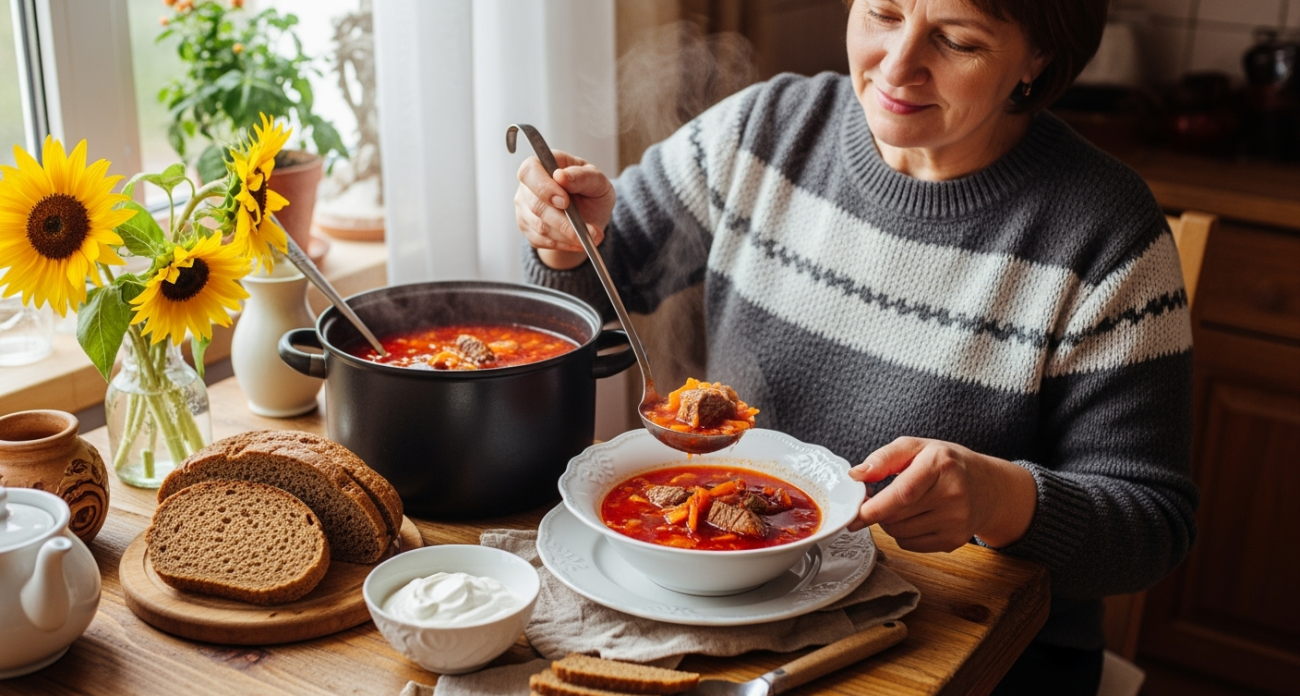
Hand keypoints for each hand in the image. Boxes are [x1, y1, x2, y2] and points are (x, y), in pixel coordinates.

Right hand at [514, 151, 615, 269]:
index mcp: (542, 165)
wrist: (591, 213)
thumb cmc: (592, 189)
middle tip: (589, 230)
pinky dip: (564, 244)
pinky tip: (579, 242)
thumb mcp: (597, 180)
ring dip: (568, 235)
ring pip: (540, 227)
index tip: (565, 202)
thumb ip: (582, 176)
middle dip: (564, 222)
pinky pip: (541, 241)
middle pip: (536, 205)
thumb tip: (561, 176)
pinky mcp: (527, 228)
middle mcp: (527, 186)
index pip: (529, 171)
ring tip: (592, 237)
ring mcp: (524, 208)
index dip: (543, 188)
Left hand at [846, 437, 1036, 551]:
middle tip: (876, 500)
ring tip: (903, 505)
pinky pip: (909, 545)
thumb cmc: (947, 463)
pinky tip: (915, 518)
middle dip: (878, 511)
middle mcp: (953, 494)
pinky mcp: (954, 541)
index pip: (902, 493)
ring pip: (899, 533)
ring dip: (889, 522)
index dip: (874, 508)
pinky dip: (902, 534)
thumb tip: (855, 475)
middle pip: (896, 516)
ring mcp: (956, 521)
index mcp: (941, 464)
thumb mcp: (917, 447)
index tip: (854, 514)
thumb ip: (884, 458)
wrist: (989, 487)